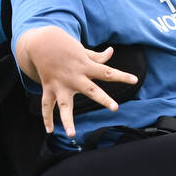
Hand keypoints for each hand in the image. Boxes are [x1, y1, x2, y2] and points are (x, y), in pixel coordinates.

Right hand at [15, 26, 138, 136]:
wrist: (40, 41)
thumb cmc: (64, 45)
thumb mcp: (82, 50)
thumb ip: (97, 57)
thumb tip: (111, 52)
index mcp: (85, 67)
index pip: (108, 72)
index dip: (122, 76)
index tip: (135, 80)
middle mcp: (74, 78)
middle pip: (91, 90)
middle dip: (103, 99)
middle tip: (115, 108)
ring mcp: (60, 85)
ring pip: (64, 105)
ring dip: (67, 120)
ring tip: (71, 134)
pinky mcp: (48, 88)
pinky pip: (47, 106)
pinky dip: (46, 118)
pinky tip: (49, 131)